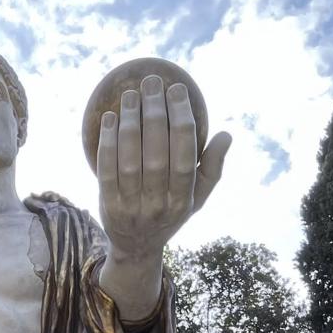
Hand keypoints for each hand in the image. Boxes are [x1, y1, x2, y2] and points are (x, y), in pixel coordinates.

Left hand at [97, 75, 230, 258]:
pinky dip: (107, 142)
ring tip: (131, 95)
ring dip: (130, 124)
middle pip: (156, 155)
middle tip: (152, 83)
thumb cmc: (171, 211)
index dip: (181, 121)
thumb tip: (226, 134)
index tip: (178, 90)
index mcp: (183, 201)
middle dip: (155, 115)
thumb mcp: (198, 198)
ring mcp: (131, 208)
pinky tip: (110, 118)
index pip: (186, 156)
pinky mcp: (107, 206)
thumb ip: (213, 168)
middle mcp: (158, 206)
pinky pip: (106, 170)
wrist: (136, 248)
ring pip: (129, 161)